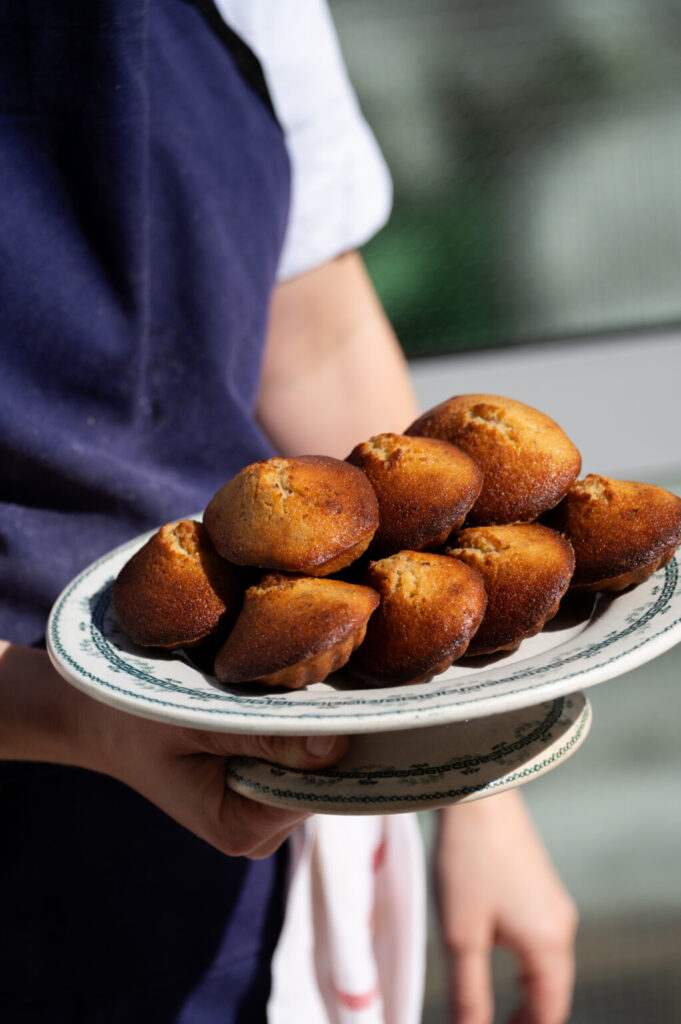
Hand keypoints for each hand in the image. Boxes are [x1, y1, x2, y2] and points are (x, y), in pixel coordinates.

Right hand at [0, 642, 346, 857]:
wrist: (100, 715)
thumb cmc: (135, 717)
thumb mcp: (193, 720)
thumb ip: (263, 736)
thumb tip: (336, 743)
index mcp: (242, 829)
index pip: (314, 785)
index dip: (326, 739)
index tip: (331, 691)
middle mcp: (263, 829)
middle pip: (322, 774)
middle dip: (317, 726)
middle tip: (309, 668)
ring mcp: (267, 805)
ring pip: (316, 758)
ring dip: (306, 717)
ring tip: (283, 675)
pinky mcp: (266, 779)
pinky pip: (300, 748)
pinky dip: (294, 717)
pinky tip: (279, 687)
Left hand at [434, 789, 577, 1023]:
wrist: (478, 790)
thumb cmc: (468, 859)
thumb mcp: (461, 936)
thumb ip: (469, 994)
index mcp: (550, 945)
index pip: (549, 1014)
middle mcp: (561, 926)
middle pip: (552, 992)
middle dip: (527, 1018)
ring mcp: (552, 902)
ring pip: (546, 965)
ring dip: (524, 990)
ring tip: (492, 1008)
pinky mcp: (538, 884)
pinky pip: (539, 938)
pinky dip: (522, 961)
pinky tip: (494, 957)